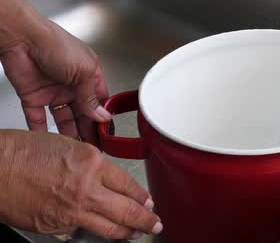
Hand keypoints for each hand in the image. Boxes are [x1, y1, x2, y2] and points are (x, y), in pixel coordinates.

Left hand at [0, 0, 109, 143]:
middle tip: (93, 146)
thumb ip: (91, 97)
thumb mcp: (83, 72)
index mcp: (89, 75)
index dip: (103, 117)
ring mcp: (52, 92)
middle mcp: (72, 85)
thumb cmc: (56, 45)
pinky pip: (38, 119)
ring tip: (75, 149)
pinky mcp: (33, 98)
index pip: (100, 101)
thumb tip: (102, 116)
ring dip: (69, 133)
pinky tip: (49, 143)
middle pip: (83, 113)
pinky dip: (42, 131)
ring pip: (63, 119)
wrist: (22, 38)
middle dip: (88, 130)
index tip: (106, 133)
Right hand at [0, 130, 161, 239]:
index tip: (149, 201)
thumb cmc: (25, 152)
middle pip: (127, 211)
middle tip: (154, 223)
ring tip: (135, 233)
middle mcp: (86, 190)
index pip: (129, 185)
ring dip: (126, 232)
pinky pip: (81, 231)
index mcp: (93, 164)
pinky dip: (92, 231)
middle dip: (145, 220)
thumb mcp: (70, 146)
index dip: (142, 196)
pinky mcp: (56, 227)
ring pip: (109, 229)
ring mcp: (72, 212)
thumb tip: (110, 180)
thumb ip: (94, 165)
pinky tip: (99, 230)